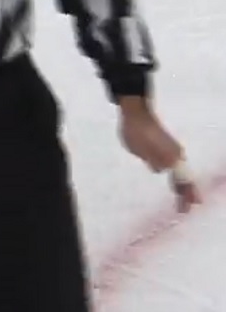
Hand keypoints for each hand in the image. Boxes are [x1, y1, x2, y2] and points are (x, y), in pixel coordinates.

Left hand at [118, 95, 201, 212]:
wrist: (136, 113)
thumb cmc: (137, 132)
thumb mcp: (141, 149)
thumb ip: (153, 160)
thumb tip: (163, 169)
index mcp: (172, 157)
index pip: (182, 181)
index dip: (185, 195)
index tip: (185, 209)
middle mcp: (175, 155)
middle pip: (183, 178)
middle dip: (185, 193)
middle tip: (185, 209)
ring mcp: (171, 150)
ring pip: (179, 172)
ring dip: (180, 186)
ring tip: (182, 199)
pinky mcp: (165, 147)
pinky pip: (173, 166)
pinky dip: (174, 177)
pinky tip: (172, 182)